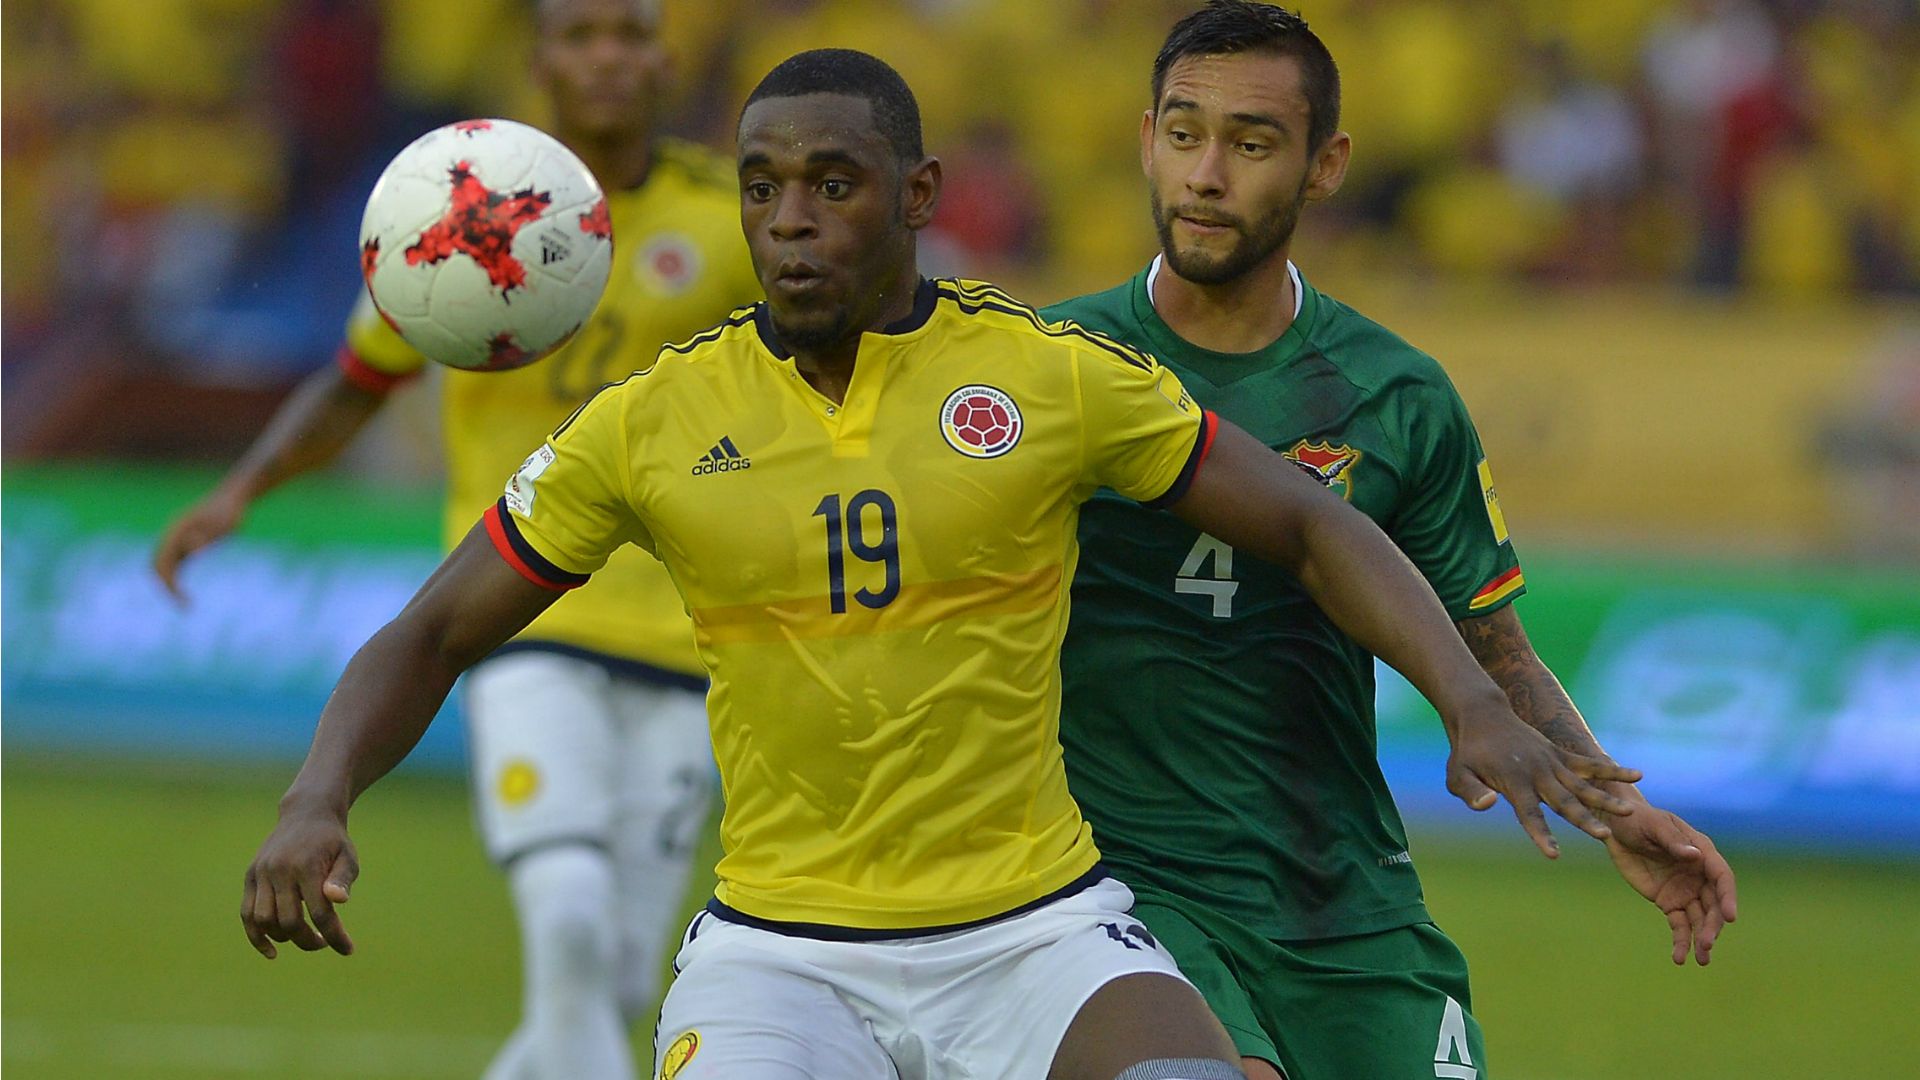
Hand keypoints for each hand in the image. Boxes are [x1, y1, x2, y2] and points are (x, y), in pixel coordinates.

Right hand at [153, 486, 247, 603]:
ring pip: (163, 567)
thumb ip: (205, 536)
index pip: (162, 562)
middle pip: (157, 566)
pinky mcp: (187, 544)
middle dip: (166, 587)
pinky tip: (185, 594)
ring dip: (169, 585)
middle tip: (184, 607)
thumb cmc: (229, 511)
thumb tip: (190, 552)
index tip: (182, 599)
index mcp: (175, 531)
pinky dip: (175, 579)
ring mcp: (177, 539)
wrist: (234, 498)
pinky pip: (175, 565)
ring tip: (185, 604)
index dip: (169, 583)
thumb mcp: (221, 524)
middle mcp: (171, 536)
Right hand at [241, 801, 358, 958]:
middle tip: (323, 942)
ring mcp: (261, 873)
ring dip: (284, 938)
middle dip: (308, 940)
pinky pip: (246, 913)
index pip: (320, 913)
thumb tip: (338, 901)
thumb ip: (343, 878)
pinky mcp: (250, 876)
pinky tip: (272, 952)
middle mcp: (279, 870)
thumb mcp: (348, 856)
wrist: (306, 814)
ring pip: (264, 920)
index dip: (334, 936)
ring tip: (304, 937)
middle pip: (290, 921)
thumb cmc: (332, 841)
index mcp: (307, 866)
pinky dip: (256, 936)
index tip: (348, 950)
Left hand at [1444, 699, 1642, 857]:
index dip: (1541, 835)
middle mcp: (1537, 773)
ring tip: (1629, 811)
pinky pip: (1588, 764)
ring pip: (1583, 784)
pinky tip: (1637, 775)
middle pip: (1564, 801)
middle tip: (1605, 836)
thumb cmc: (1467, 752)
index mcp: (1514, 783)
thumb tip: (1490, 805)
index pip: (1529, 815)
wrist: (1482, 715)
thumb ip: (1472, 793)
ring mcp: (1551, 762)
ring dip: (1605, 798)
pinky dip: (1611, 769)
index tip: (1553, 855)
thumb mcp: (1457, 774)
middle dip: (1585, 820)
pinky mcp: (1559, 754)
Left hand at [1601, 796, 1738, 965]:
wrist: (1616, 827)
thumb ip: (1672, 841)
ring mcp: (1685, 890)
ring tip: (1701, 960)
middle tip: (1708, 944)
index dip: (1728, 897)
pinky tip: (1680, 958)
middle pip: (1714, 904)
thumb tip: (1694, 856)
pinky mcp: (1668, 902)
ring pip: (1699, 919)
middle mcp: (1699, 875)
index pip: (1722, 877)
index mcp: (1702, 852)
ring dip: (1701, 939)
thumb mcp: (1653, 825)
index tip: (1730, 917)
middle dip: (1713, 925)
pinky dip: (1681, 941)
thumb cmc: (1638, 819)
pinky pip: (1679, 925)